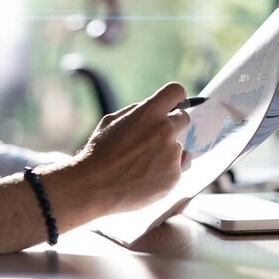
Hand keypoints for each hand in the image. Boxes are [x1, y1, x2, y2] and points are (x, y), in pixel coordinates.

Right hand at [73, 82, 190, 214]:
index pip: (176, 91)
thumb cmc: (98, 154)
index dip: (174, 98)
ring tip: (140, 165)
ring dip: (165, 153)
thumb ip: (137, 112)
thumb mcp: (111, 122)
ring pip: (177, 148)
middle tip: (153, 138)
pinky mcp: (174, 176)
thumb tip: (155, 109)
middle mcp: (165, 130)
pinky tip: (143, 177)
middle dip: (172, 125)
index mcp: (149, 112)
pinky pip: (175, 169)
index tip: (172, 105)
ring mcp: (172, 154)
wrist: (93, 187)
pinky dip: (163, 173)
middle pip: (184, 119)